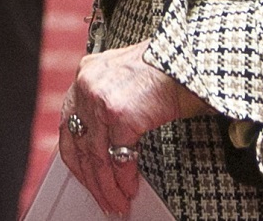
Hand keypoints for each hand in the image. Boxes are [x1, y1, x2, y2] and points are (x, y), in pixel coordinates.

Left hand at [59, 41, 209, 215]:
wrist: (194, 60)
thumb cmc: (170, 70)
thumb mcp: (127, 79)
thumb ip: (109, 104)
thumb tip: (108, 147)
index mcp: (87, 73)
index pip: (68, 122)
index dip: (76, 155)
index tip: (84, 175)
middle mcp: (88, 83)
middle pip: (80, 142)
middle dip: (91, 178)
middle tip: (102, 198)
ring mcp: (101, 98)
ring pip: (96, 155)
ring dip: (107, 185)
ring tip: (116, 202)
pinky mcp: (120, 114)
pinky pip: (119, 156)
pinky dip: (124, 178)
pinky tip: (129, 188)